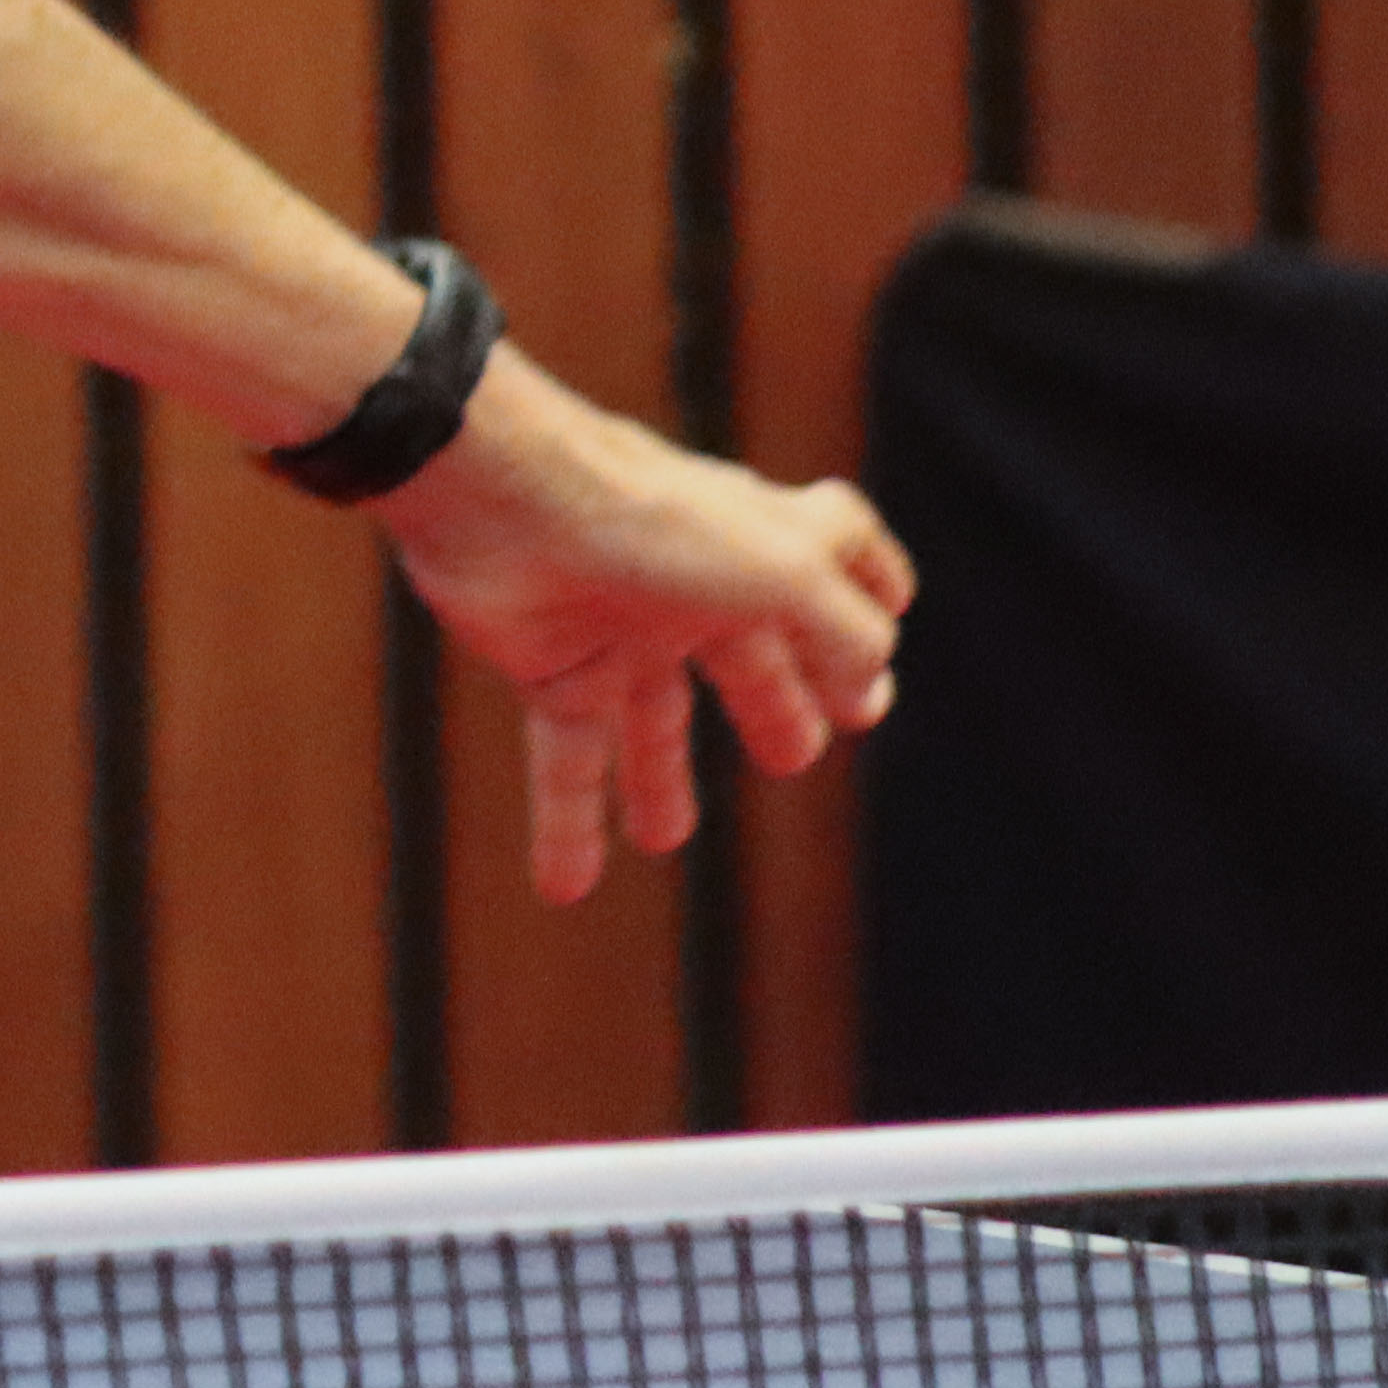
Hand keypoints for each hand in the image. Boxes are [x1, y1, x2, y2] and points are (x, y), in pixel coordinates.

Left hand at [374, 360, 917, 905]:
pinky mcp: (549, 666)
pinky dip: (567, 824)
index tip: (887, 620)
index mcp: (760, 543)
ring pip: (650, 718)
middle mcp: (689, 583)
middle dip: (775, 706)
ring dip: (660, 780)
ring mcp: (618, 626)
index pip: (834, 550)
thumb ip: (846, 633)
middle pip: (748, 657)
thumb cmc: (653, 523)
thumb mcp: (785, 575)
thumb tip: (876, 690)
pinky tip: (567, 888)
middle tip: (794, 756)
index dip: (870, 582)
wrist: (500, 499)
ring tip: (666, 838)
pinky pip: (567, 758)